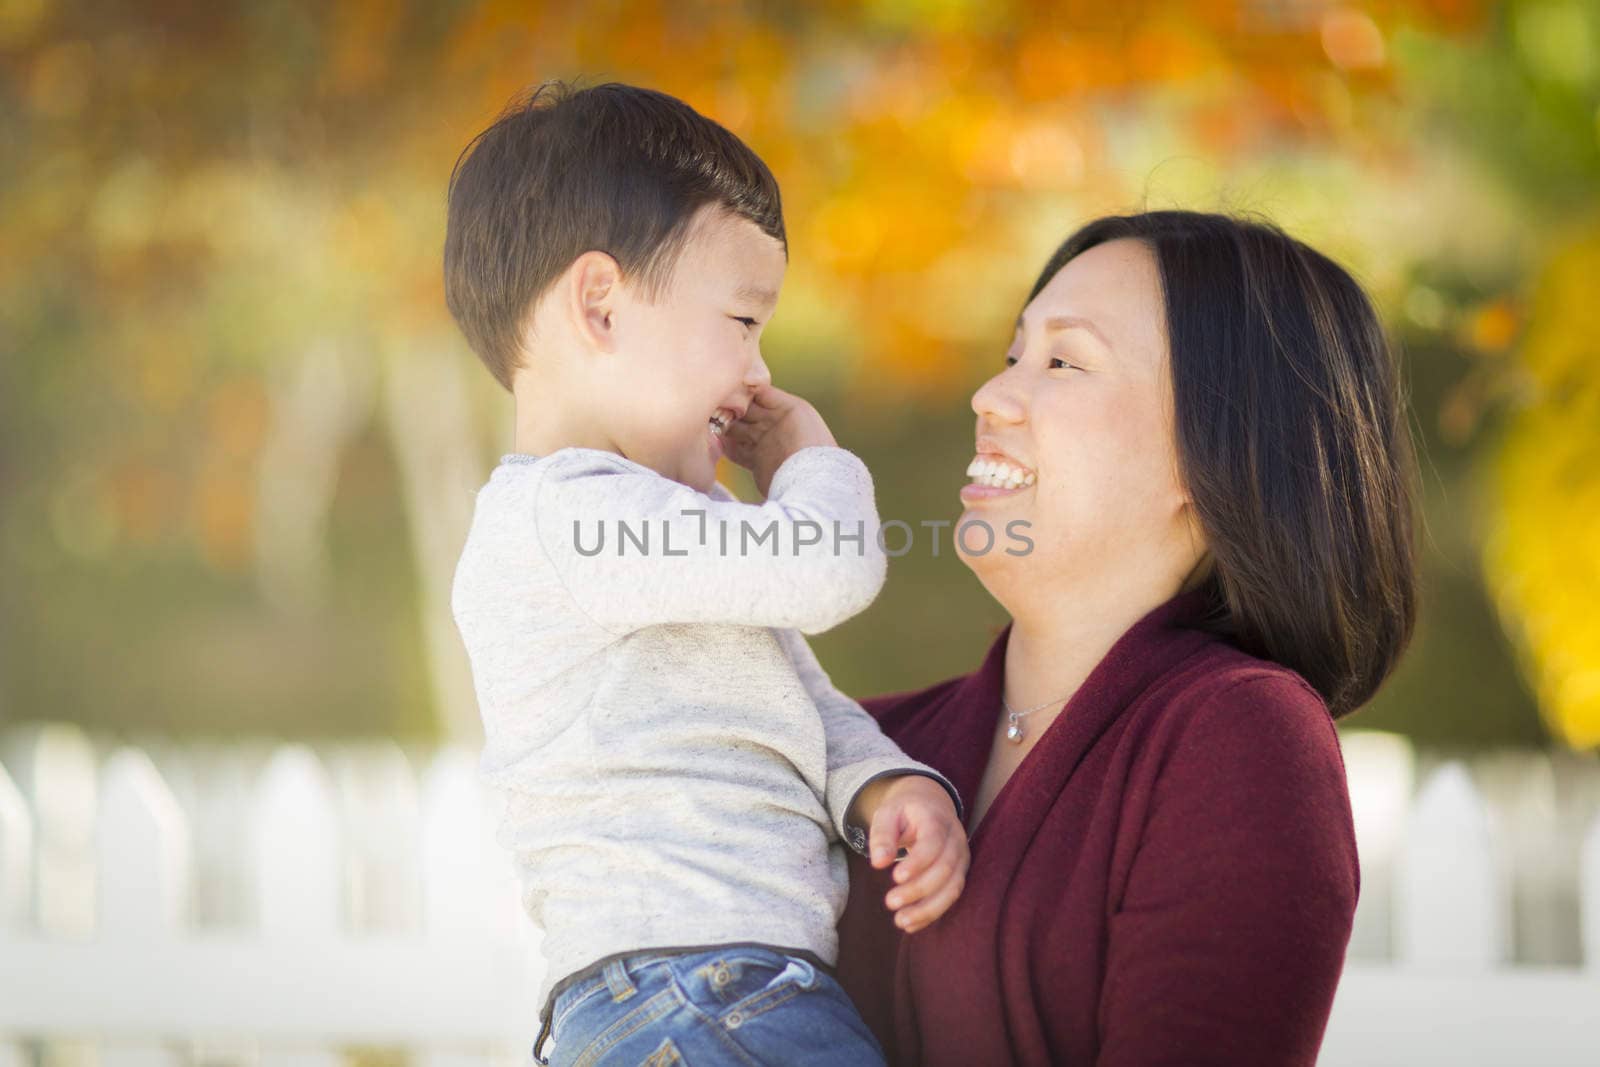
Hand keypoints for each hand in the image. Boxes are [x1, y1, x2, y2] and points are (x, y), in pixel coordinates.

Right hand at [720, 384, 836, 496]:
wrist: (812, 477)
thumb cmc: (809, 440)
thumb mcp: (794, 409)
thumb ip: (769, 396)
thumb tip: (747, 382)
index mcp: (784, 408)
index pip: (756, 393)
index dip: (740, 390)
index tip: (724, 387)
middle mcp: (773, 425)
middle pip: (744, 412)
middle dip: (728, 408)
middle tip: (711, 404)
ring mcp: (765, 444)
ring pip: (737, 431)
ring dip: (723, 427)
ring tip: (709, 422)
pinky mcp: (758, 463)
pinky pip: (737, 452)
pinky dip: (726, 448)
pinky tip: (715, 441)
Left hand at [856, 775, 969, 933]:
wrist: (930, 804)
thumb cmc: (905, 810)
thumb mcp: (888, 813)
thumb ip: (882, 835)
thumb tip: (878, 863)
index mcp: (937, 820)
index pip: (934, 842)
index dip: (918, 862)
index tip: (895, 877)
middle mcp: (955, 840)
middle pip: (945, 869)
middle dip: (918, 889)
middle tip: (890, 902)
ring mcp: (961, 858)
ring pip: (953, 888)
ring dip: (928, 909)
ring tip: (901, 921)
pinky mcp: (959, 874)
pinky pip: (951, 897)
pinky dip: (932, 913)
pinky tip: (911, 924)